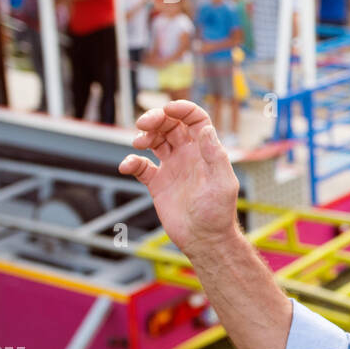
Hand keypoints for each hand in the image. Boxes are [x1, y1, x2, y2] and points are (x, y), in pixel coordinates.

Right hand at [118, 101, 239, 257]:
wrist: (204, 239)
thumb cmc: (218, 213)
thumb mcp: (222, 183)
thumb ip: (214, 155)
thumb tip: (205, 129)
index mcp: (205, 151)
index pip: (195, 120)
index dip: (182, 109)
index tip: (167, 108)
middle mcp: (188, 155)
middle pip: (171, 125)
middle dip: (157, 118)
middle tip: (144, 124)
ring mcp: (173, 167)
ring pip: (155, 140)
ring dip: (145, 135)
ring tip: (139, 143)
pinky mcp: (158, 183)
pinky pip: (141, 166)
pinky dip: (132, 162)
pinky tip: (127, 166)